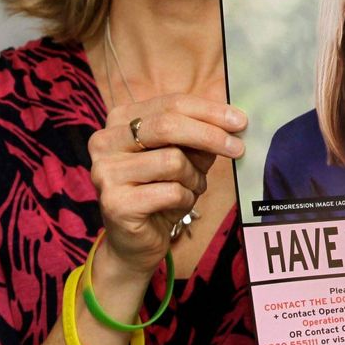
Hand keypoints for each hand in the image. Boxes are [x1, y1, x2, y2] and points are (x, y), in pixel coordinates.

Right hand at [88, 94, 245, 272]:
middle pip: (168, 125)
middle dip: (210, 135)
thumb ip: (200, 136)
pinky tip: (178, 204)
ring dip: (194, 177)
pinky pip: (170, 191)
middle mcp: (105, 141)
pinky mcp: (115, 202)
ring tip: (191, 188)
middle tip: (238, 148)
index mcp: (121, 119)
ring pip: (172, 160)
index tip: (240, 120)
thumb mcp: (184, 156)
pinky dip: (186, 198)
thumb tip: (232, 121)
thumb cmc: (161, 191)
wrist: (135, 241)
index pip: (171, 103)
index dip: (209, 111)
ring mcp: (105, 172)